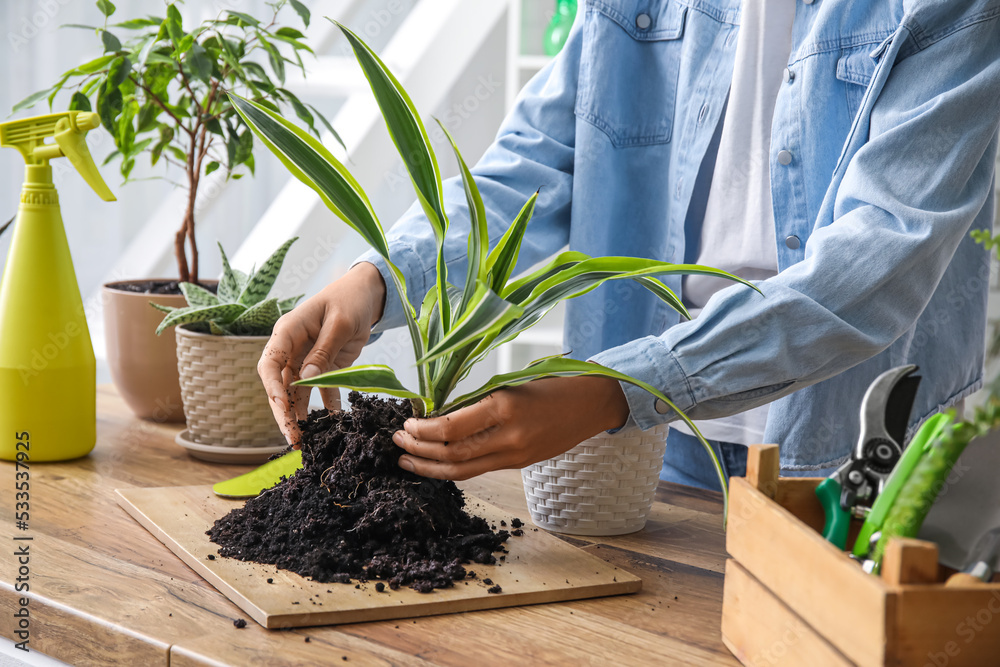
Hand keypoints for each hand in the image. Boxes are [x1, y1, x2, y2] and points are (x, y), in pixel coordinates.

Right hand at [258, 262, 385, 444]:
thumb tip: (306, 378)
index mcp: (287, 332)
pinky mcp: (324, 367)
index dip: (272, 388)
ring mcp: (307, 360)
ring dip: (300, 416)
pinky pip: (321, 391)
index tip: (282, 407)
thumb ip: (323, 350)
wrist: (367, 294)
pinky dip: (326, 407)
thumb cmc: (349, 299)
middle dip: (283, 412)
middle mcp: (292, 348)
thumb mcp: (339, 323)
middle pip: (279, 385)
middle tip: (292, 437)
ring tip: (305, 441)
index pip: (270, 364)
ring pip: (297, 393)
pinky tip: (331, 424)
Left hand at [392, 376, 630, 479]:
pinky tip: (437, 463)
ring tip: (406, 460)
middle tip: (397, 442)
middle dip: (419, 451)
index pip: (452, 428)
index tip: (406, 423)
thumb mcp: (511, 385)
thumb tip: (438, 413)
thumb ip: (478, 402)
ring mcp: (515, 455)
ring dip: (430, 467)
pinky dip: (453, 468)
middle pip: (452, 455)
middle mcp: (509, 437)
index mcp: (504, 407)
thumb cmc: (551, 385)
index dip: (423, 430)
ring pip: (463, 471)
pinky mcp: (520, 465)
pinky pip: (479, 470)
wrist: (592, 404)